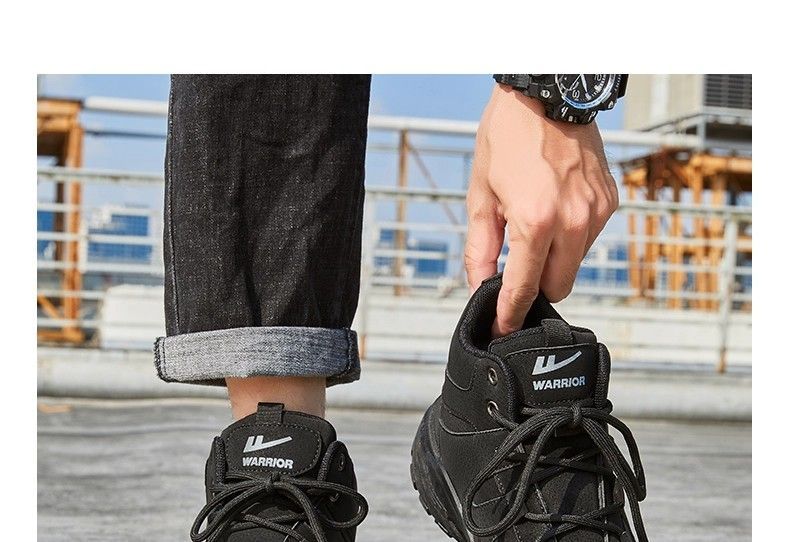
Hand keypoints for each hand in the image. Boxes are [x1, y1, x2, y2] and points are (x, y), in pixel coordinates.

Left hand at [465, 84, 618, 337]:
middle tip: (515, 272)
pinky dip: (570, 237)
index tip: (503, 328)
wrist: (548, 93)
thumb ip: (481, 248)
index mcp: (536, 222)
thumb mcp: (481, 194)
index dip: (511, 313)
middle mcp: (573, 222)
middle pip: (558, 287)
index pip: (525, 287)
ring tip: (534, 225)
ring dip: (554, 260)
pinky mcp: (610, 201)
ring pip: (575, 264)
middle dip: (536, 288)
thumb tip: (480, 285)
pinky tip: (555, 210)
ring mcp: (596, 212)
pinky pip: (589, 238)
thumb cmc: (507, 138)